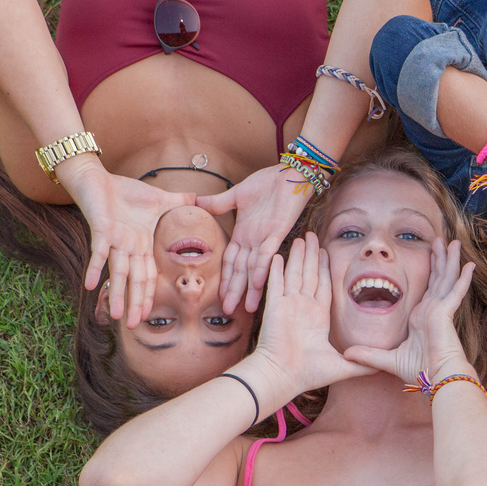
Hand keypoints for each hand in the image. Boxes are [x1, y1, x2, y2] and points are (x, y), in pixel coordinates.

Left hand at [60, 158, 194, 327]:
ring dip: (118, 294)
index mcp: (141, 244)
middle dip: (134, 303)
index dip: (148, 294)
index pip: (147, 274)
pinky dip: (96, 268)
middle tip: (133, 326)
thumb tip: (201, 198)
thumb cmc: (124, 191)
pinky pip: (99, 252)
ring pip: (119, 272)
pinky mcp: (101, 228)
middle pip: (134, 280)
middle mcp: (128, 246)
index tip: (148, 314)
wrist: (96, 178)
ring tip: (117, 316)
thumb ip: (179, 202)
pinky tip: (92, 285)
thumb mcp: (160, 199)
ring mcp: (114, 239)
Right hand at [199, 165, 314, 314]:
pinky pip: (267, 253)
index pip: (231, 261)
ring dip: (249, 288)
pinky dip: (262, 267)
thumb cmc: (268, 183)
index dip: (225, 278)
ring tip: (246, 308)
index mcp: (244, 234)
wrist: (291, 173)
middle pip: (241, 271)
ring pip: (254, 268)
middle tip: (229, 312)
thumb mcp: (237, 195)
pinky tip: (257, 283)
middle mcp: (254, 241)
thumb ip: (218, 203)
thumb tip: (195, 202)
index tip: (220, 296)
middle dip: (235, 291)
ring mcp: (266, 238)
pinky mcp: (278, 232)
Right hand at [250, 233, 372, 394]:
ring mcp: (288, 305)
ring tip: (300, 239)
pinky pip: (276, 283)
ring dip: (297, 256)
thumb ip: (362, 363)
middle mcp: (302, 307)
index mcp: (317, 317)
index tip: (326, 252)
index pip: (322, 285)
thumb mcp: (343, 366)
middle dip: (311, 255)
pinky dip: (277, 269)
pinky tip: (278, 254)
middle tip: (312, 236)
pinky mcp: (275, 307)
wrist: (284, 377)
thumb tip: (382, 368)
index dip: (324, 268)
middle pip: (309, 274)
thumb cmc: (309, 373)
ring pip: (294, 273)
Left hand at [344, 239, 478, 384]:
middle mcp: (433, 310)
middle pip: (438, 278)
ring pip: (446, 279)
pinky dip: (463, 278)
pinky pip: (456, 291)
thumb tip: (347, 354)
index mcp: (423, 317)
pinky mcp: (446, 312)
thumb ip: (369, 354)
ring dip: (450, 260)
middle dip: (440, 259)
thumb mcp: (387, 359)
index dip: (430, 271)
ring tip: (454, 243)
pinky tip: (470, 265)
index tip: (430, 256)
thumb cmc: (418, 371)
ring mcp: (441, 310)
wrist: (436, 378)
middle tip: (442, 241)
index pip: (428, 288)